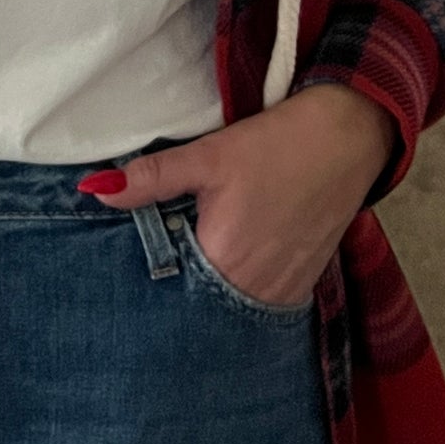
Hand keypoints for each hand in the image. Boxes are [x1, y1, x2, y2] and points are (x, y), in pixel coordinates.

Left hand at [81, 86, 396, 306]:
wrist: (349, 136)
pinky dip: (244, 291)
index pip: (173, 294)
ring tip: (195, 269)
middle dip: (181, 293)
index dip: (152, 285)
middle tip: (162, 270)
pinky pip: (264, 302)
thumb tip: (95, 190)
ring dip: (214, 294)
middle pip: (204, 305)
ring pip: (234, 307)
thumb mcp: (208, 156)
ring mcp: (285, 289)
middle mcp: (256, 287)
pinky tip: (232, 268)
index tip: (131, 278)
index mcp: (225, 260)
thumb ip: (151, 179)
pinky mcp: (305, 281)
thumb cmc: (278, 145)